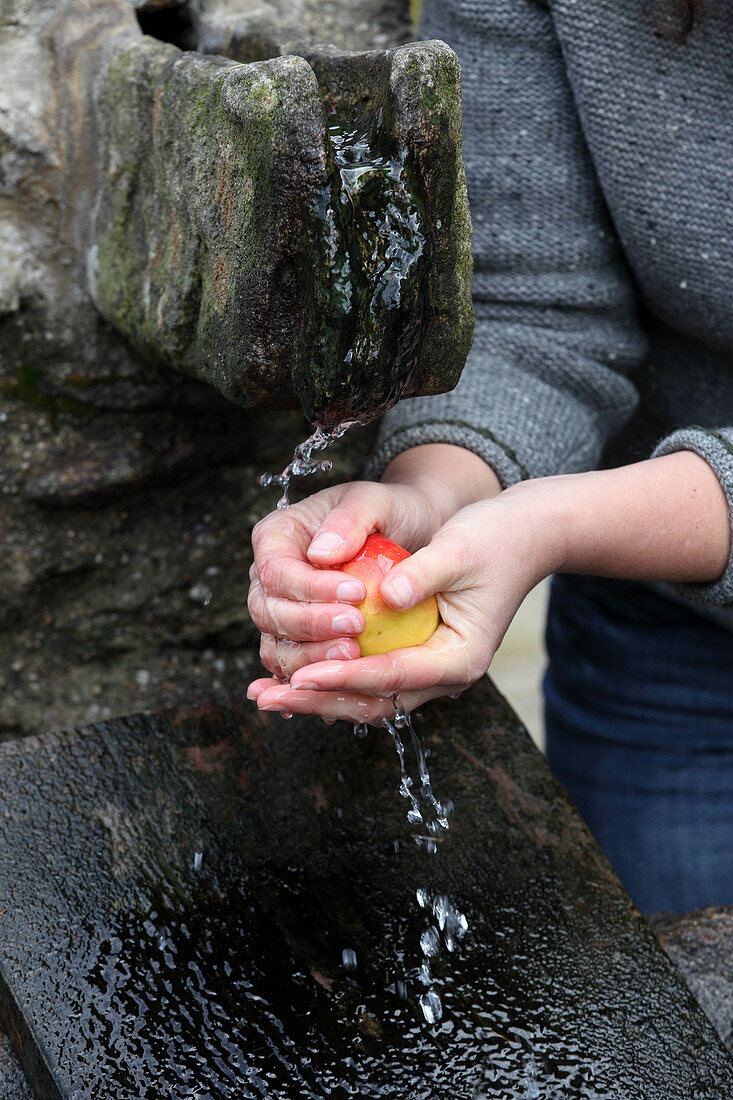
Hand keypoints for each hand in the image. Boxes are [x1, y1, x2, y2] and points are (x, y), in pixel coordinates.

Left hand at [248, 450, 730, 722]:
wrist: (525, 537)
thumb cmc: (493, 538)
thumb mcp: (458, 549)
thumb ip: (422, 574)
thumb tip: (386, 596)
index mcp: (458, 659)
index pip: (390, 677)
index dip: (342, 677)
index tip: (300, 676)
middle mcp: (444, 676)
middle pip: (372, 703)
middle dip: (316, 702)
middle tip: (264, 696)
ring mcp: (430, 670)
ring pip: (366, 698)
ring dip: (316, 697)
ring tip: (264, 693)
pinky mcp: (417, 656)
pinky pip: (368, 679)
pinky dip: (331, 679)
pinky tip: (291, 672)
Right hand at [248, 480, 442, 682]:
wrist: (410, 535)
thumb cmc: (391, 512)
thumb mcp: (376, 500)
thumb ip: (349, 519)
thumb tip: (320, 554)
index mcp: (276, 537)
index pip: (277, 571)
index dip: (311, 589)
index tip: (357, 594)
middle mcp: (268, 576)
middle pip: (269, 612)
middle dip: (310, 626)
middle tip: (357, 627)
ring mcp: (280, 611)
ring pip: (276, 646)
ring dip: (311, 657)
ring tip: (354, 654)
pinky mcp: (299, 640)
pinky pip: (293, 666)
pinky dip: (310, 678)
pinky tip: (338, 685)